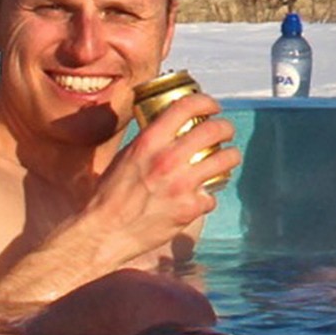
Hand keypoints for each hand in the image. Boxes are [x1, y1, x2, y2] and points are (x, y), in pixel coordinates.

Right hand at [102, 88, 238, 264]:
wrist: (104, 232)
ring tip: (228, 157)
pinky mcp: (189, 208)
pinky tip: (202, 196)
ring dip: (231, 156)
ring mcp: (182, 184)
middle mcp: (167, 159)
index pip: (186, 107)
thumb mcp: (125, 156)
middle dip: (225, 127)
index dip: (205, 102)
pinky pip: (212, 196)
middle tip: (225, 131)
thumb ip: (149, 141)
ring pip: (225, 159)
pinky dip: (208, 196)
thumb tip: (168, 129)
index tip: (211, 106)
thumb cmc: (109, 195)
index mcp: (149, 142)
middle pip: (213, 130)